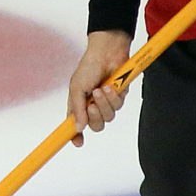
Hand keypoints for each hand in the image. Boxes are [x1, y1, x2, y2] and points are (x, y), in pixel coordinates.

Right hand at [66, 31, 132, 147]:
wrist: (107, 53)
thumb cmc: (89, 67)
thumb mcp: (76, 87)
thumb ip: (77, 109)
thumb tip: (78, 127)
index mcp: (79, 105)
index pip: (76, 125)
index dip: (76, 136)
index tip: (77, 142)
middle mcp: (92, 106)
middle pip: (96, 126)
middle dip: (94, 117)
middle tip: (91, 105)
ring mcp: (106, 102)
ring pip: (109, 117)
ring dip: (104, 104)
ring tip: (101, 89)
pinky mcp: (119, 97)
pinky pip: (118, 106)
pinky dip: (113, 97)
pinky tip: (110, 86)